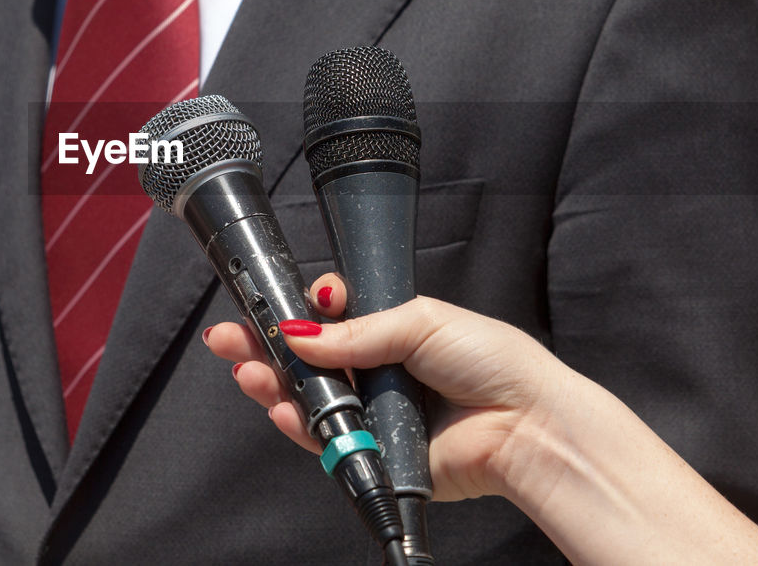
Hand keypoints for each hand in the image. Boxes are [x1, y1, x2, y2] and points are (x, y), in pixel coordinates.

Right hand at [205, 275, 757, 563]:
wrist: (526, 424)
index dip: (295, 312)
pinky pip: (327, 440)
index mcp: (389, 330)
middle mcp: (376, 370)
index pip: (327, 318)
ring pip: (308, 399)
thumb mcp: (420, 322)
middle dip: (264, 347)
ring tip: (247, 369)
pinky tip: (280, 406)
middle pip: (306, 359)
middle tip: (231, 338)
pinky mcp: (375, 452)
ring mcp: (372, 412)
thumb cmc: (493, 362)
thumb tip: (301, 330)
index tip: (268, 304)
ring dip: (272, 383)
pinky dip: (299, 425)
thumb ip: (356, 329)